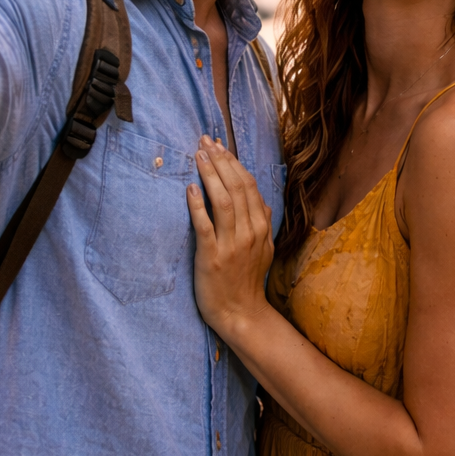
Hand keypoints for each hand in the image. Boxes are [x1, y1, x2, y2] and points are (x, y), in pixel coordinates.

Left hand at [187, 135, 274, 338]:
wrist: (241, 313)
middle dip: (219, 161)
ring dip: (209, 175)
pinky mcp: (212, 257)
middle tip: (205, 142)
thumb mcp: (264, 250)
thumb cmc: (247, 281)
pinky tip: (190, 189)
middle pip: (236, 188)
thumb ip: (263, 224)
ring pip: (222, 201)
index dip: (233, 163)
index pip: (248, 186)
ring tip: (198, 156)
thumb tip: (262, 202)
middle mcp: (248, 232)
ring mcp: (231, 244)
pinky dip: (197, 205)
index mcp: (260, 227)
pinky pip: (204, 226)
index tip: (219, 146)